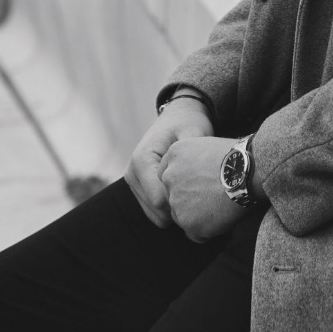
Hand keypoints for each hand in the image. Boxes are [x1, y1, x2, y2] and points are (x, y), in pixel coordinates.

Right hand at [125, 97, 213, 227]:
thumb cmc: (188, 123)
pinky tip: (186, 191)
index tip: (201, 189)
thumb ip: (189, 154)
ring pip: (156, 215)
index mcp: (141, 160)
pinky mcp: (139, 189)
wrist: (179, 116)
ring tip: (193, 188)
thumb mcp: (193, 132)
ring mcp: (134, 183)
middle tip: (201, 189)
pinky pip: (156, 212)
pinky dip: (172, 207)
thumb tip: (189, 177)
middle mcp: (132, 173)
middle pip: (157, 210)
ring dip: (176, 207)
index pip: (159, 200)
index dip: (183, 199)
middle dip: (180, 205)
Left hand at [158, 136, 248, 242]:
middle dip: (188, 199)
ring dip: (198, 216)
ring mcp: (177, 201)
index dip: (184, 181)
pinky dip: (207, 231)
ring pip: (182, 216)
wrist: (247, 171)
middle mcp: (169, 177)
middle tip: (211, 197)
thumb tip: (194, 174)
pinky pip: (195, 234)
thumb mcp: (206, 146)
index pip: (168, 174)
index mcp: (174, 155)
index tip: (198, 185)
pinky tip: (222, 218)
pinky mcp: (188, 222)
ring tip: (220, 206)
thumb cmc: (236, 156)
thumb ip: (191, 161)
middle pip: (173, 196)